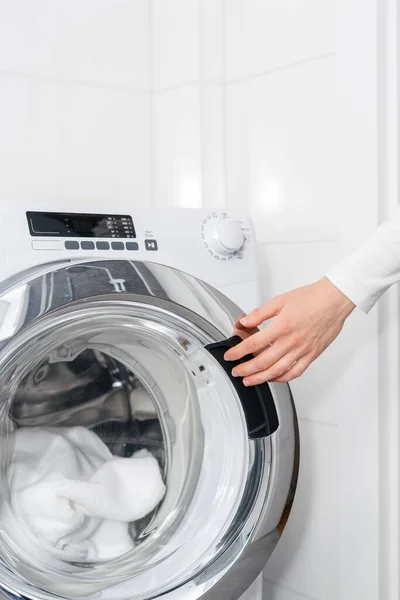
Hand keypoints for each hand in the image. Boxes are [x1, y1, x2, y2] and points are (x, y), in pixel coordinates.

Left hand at [224, 277, 355, 384]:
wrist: (334, 300)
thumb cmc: (311, 298)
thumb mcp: (280, 300)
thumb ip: (260, 313)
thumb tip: (245, 321)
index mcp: (281, 327)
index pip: (253, 344)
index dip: (238, 352)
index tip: (230, 356)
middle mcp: (291, 342)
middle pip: (263, 362)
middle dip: (245, 370)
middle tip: (236, 372)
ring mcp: (302, 350)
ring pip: (277, 371)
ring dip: (260, 378)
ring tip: (249, 381)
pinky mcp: (311, 355)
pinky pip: (295, 372)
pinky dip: (282, 378)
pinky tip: (274, 378)